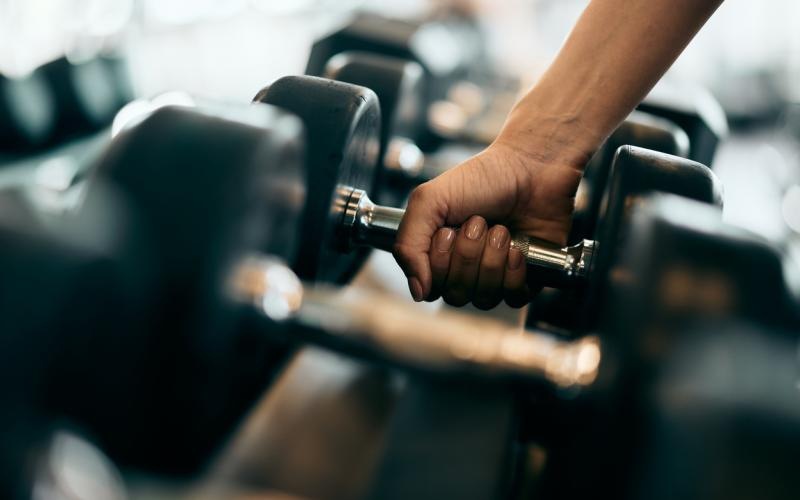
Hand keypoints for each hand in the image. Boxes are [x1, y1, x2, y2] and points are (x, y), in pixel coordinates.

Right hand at [393, 141, 583, 308]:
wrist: (531, 168)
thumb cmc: (482, 179)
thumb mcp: (430, 201)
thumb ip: (408, 245)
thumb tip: (417, 291)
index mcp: (437, 254)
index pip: (430, 288)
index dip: (440, 263)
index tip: (449, 230)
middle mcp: (464, 270)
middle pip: (457, 294)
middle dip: (468, 255)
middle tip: (478, 222)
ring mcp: (494, 277)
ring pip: (484, 298)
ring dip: (492, 259)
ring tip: (500, 229)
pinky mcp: (525, 279)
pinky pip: (514, 298)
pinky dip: (514, 272)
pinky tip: (516, 248)